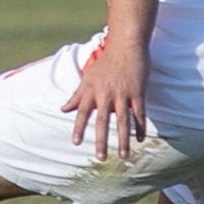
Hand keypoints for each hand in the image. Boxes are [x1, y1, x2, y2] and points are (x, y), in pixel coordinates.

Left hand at [61, 36, 150, 161]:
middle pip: (102, 121)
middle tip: (100, 158)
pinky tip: (140, 140)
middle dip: (100, 140)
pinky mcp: (138, 92)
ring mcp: (122, 94)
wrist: (125, 45)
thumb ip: (77, 96)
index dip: (78, 127)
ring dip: (123, 140)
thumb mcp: (88, 77)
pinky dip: (140, 127)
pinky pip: (139, 114)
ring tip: (123, 156)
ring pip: (122, 121)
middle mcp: (105, 94)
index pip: (82, 112)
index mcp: (91, 90)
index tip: (75, 143)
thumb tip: (63, 109)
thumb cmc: (105, 62)